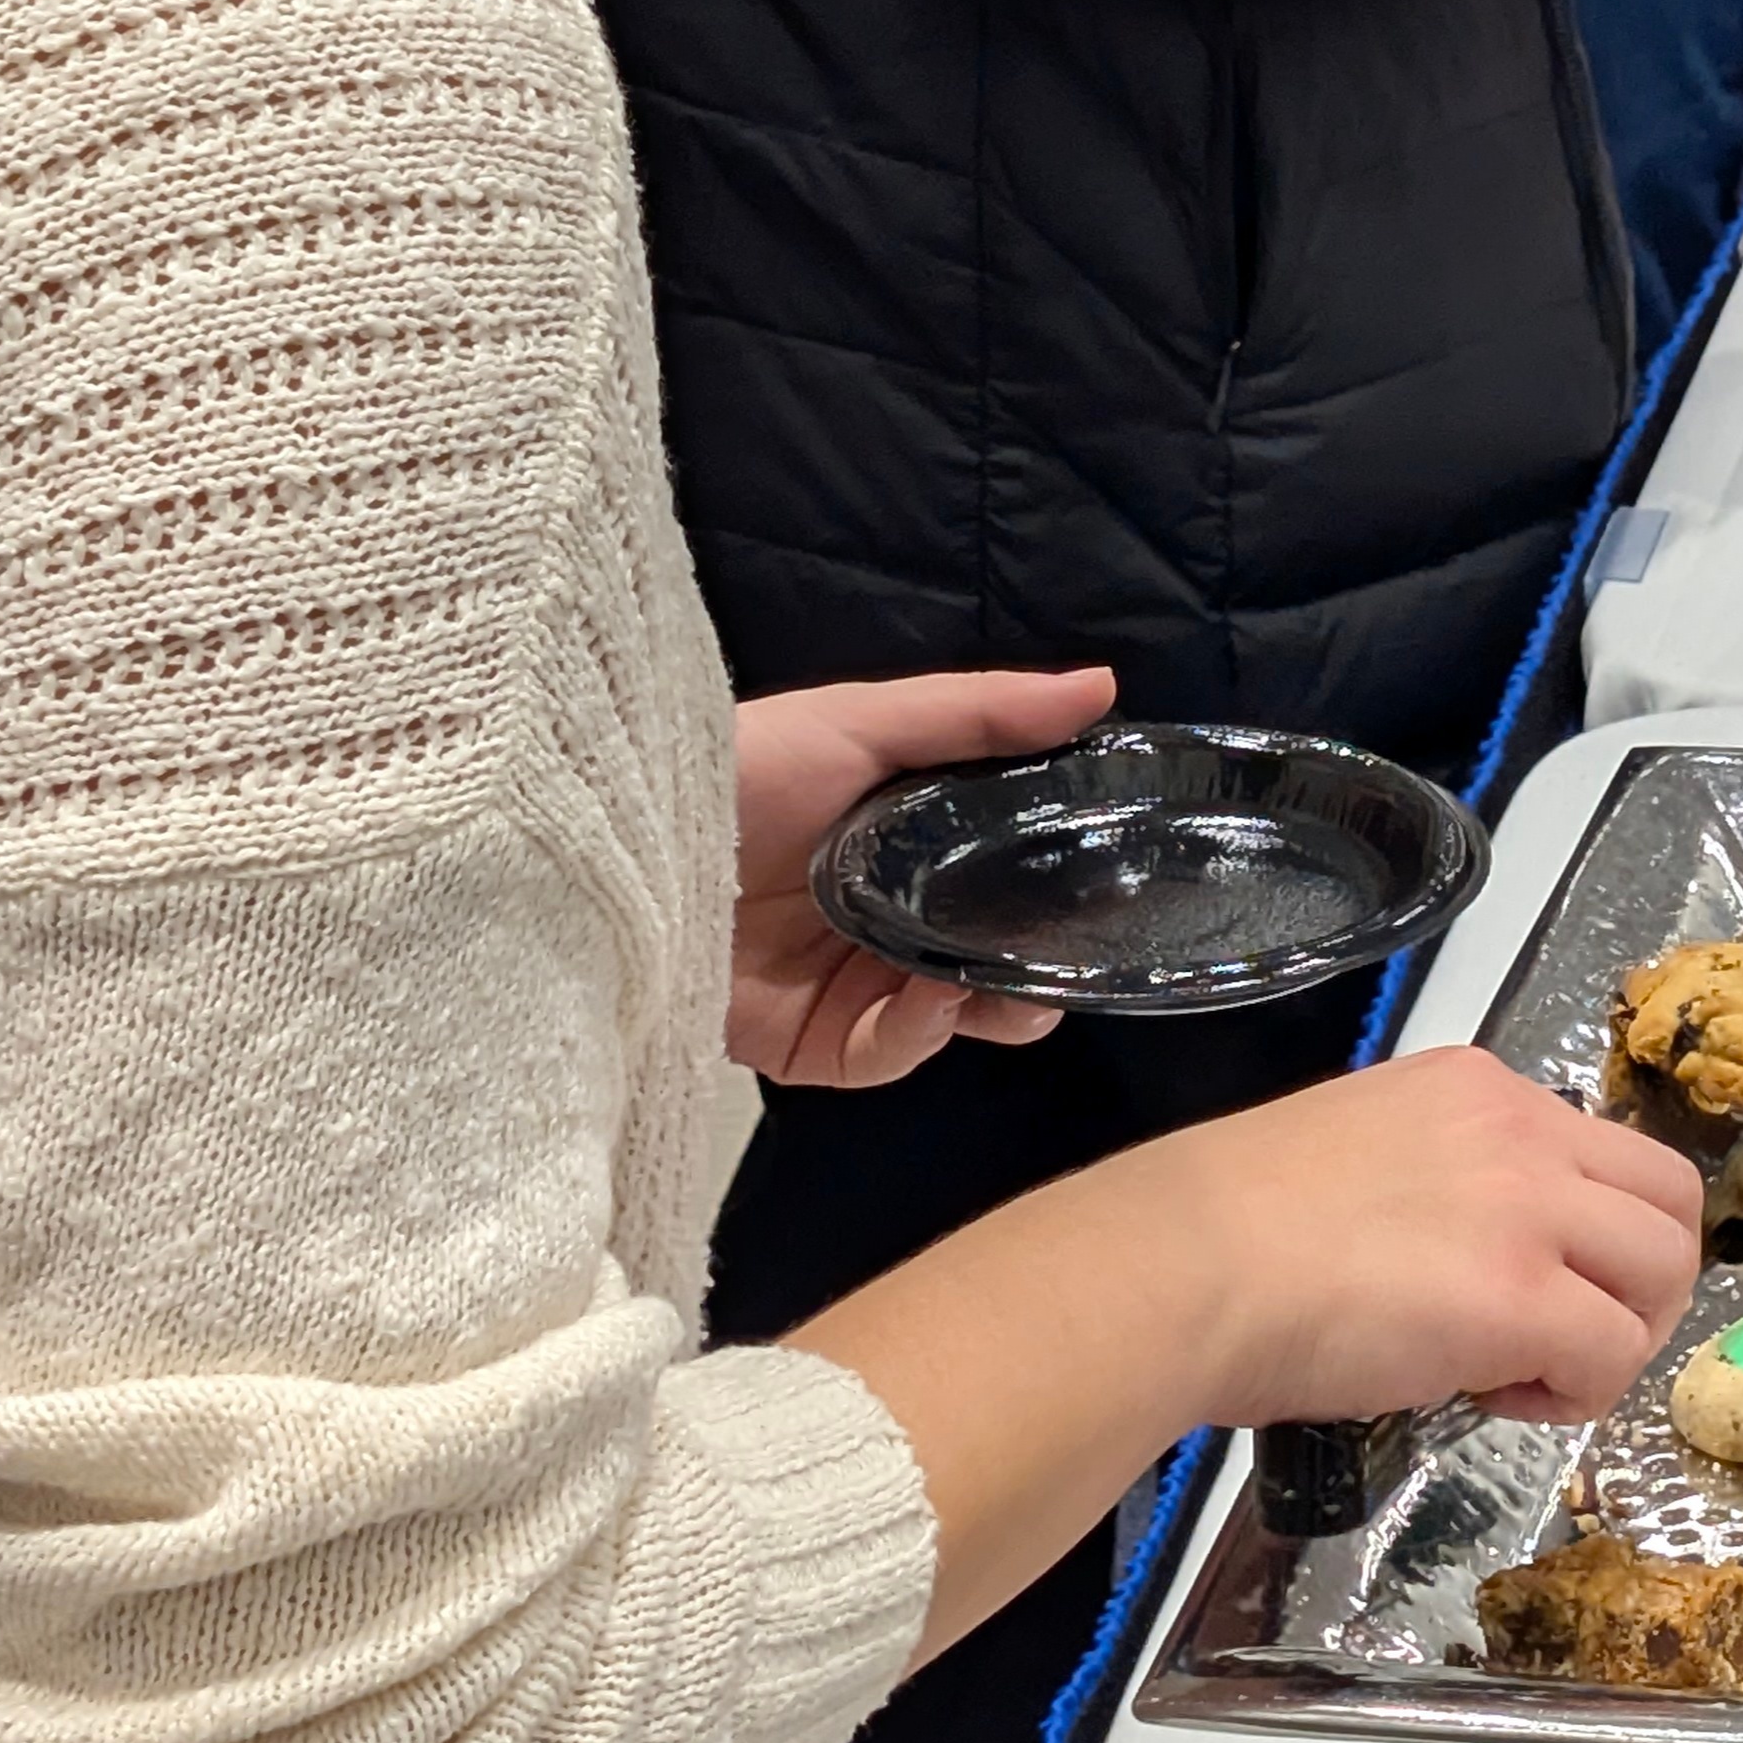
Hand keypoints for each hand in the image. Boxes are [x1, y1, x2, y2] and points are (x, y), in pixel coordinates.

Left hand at [722, 666, 1108, 1085]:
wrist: (627, 848)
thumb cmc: (745, 767)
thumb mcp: (863, 722)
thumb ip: (981, 714)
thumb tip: (1103, 687)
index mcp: (903, 842)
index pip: (1002, 873)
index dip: (1058, 883)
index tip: (1114, 878)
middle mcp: (883, 916)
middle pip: (988, 956)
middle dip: (1040, 966)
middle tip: (1076, 960)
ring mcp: (847, 985)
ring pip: (951, 1016)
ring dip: (994, 1004)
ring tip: (1016, 987)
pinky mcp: (808, 1043)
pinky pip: (886, 1055)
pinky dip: (922, 1033)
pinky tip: (932, 996)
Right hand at [1123, 1046, 1704, 1428]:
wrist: (1184, 1266)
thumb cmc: (1229, 1231)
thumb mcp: (1356, 1155)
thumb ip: (1432, 1183)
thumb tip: (1453, 1258)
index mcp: (1476, 1089)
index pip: (1597, 1152)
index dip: (1585, 1232)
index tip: (1525, 1283)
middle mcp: (1521, 1130)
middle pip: (1670, 1198)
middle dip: (1644, 1283)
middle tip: (1578, 1340)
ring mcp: (1529, 1209)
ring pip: (1666, 1270)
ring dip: (1622, 1337)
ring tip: (1540, 1376)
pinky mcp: (1523, 1296)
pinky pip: (1614, 1353)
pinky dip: (1579, 1395)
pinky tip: (1503, 1402)